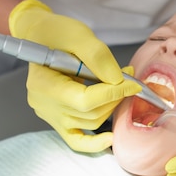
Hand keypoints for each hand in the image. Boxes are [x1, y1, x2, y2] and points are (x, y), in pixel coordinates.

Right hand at [9, 0, 140, 151]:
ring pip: (90, 122)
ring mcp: (49, 115)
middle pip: (90, 113)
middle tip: (130, 79)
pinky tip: (110, 139)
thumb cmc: (56, 32)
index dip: (114, 93)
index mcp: (43, 84)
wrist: (41, 35)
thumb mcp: (79, 35)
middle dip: (116, 97)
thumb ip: (98, 57)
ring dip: (111, 107)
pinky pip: (75, 140)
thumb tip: (118, 81)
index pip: (85, 99)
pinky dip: (93, 143)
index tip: (134, 83)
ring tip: (120, 86)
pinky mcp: (58, 119)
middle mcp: (44, 105)